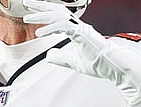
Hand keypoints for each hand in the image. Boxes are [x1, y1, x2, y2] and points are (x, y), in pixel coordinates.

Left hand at [22, 0, 140, 93]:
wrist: (113, 67)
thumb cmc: (98, 63)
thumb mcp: (73, 62)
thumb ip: (61, 58)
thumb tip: (48, 55)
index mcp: (77, 30)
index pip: (58, 16)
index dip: (44, 12)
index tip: (32, 12)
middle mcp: (78, 26)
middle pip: (56, 10)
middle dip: (40, 6)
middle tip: (26, 4)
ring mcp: (80, 28)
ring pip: (57, 15)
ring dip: (41, 16)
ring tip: (27, 18)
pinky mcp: (82, 34)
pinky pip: (63, 27)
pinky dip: (49, 29)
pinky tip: (39, 33)